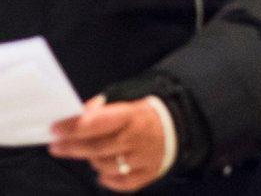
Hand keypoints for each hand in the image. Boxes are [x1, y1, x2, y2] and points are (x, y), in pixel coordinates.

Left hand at [50, 95, 166, 192]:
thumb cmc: (144, 116)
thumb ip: (101, 110)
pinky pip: (123, 183)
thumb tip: (76, 115)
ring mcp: (144, 158)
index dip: (74, 126)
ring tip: (90, 153)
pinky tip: (103, 173)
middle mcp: (138, 138)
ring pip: (107, 166)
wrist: (178, 127)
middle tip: (56, 146)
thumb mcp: (127, 104)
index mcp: (132, 116)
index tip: (56, 129)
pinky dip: (109, 180)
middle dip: (72, 146)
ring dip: (92, 160)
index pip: (99, 122)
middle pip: (98, 147)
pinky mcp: (150, 172)